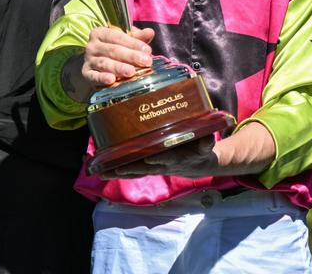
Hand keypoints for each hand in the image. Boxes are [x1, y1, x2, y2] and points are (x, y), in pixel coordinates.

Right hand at [81, 25, 154, 87]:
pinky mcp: (86, 74)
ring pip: (104, 63)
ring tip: (132, 72)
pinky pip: (93, 76)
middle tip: (146, 62)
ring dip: (119, 68)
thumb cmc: (115, 49)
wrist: (96, 65)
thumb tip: (150, 32)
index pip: (118, 36)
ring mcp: (88, 60)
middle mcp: (92, 46)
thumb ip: (138, 37)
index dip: (133, 43)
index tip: (147, 50)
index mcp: (100, 33)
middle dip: (130, 56)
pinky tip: (111, 80)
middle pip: (113, 50)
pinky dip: (102, 78)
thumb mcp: (125, 40)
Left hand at [104, 137, 219, 178]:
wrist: (198, 166)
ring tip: (102, 174)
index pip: (168, 159)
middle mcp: (163, 165)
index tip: (150, 157)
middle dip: (131, 169)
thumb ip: (206, 143)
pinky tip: (102, 173)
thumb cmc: (201, 151)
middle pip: (145, 168)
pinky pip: (132, 170)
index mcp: (178, 158)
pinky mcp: (148, 167)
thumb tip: (208, 138)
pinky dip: (117, 172)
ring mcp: (154, 167)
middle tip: (116, 169)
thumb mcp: (207, 147)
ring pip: (135, 171)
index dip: (159, 159)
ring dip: (119, 173)